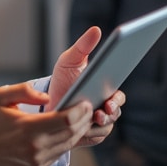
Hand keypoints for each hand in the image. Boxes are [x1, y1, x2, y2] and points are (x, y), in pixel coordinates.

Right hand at [0, 83, 92, 165]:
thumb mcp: (1, 96)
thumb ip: (25, 90)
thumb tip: (48, 97)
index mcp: (28, 128)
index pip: (67, 120)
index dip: (81, 111)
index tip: (86, 102)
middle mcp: (35, 148)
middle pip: (72, 134)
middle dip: (84, 120)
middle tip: (88, 109)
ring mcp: (36, 162)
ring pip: (68, 146)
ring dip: (77, 132)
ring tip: (80, 119)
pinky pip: (57, 155)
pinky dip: (64, 143)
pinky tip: (64, 132)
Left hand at [47, 27, 122, 146]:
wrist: (47, 106)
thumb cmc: (63, 81)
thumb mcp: (70, 61)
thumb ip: (83, 46)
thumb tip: (96, 29)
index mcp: (105, 88)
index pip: (118, 89)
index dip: (119, 90)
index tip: (115, 88)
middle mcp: (106, 106)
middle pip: (116, 109)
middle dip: (113, 108)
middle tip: (106, 105)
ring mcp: (99, 122)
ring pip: (107, 124)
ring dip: (101, 121)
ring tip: (94, 116)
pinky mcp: (91, 135)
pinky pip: (96, 136)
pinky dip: (90, 132)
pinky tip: (83, 129)